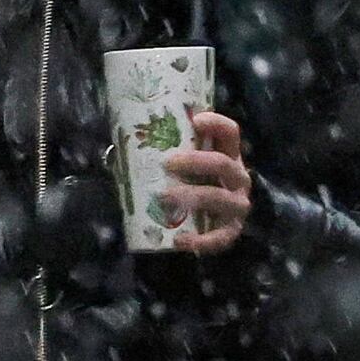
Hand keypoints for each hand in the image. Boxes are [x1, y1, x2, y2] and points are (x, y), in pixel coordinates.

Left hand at [161, 109, 254, 254]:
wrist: (207, 223)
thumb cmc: (190, 183)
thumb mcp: (186, 166)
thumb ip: (167, 153)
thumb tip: (121, 147)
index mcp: (229, 155)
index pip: (229, 132)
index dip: (215, 123)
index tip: (193, 120)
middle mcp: (238, 177)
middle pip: (222, 163)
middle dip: (194, 161)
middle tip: (167, 163)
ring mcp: (237, 205)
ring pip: (218, 197)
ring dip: (190, 196)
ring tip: (163, 197)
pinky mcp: (232, 231)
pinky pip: (220, 238)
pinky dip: (201, 241)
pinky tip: (180, 240)